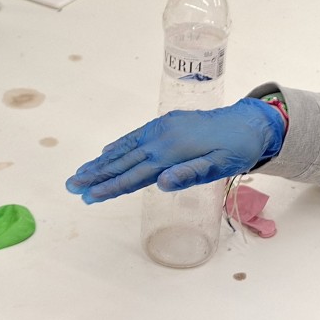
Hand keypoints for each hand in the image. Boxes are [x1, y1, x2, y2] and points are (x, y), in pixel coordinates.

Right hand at [65, 98, 285, 202]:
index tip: (90, 196)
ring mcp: (161, 130)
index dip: (111, 187)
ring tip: (79, 173)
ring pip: (124, 149)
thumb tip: (161, 182)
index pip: (135, 175)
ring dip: (100, 163)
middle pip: (122, 162)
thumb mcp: (220, 166)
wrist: (248, 123)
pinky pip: (135, 137)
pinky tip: (104, 154)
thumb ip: (190, 174)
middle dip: (96, 175)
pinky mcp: (164, 124)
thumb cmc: (235, 150)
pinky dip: (117, 146)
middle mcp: (161, 139)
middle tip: (71, 186)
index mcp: (172, 153)